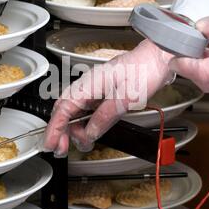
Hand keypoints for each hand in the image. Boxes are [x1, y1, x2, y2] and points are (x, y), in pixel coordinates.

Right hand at [43, 39, 174, 156]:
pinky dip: (84, 123)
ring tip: (81, 144)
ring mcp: (94, 89)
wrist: (157, 58)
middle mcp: (87, 85)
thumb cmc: (143, 70)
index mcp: (89, 84)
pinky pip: (86, 110)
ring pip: (74, 112)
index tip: (51, 144)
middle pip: (64, 111)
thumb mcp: (125, 98)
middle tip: (61, 149)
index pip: (63, 108)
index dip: (55, 128)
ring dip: (73, 129)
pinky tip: (89, 132)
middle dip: (60, 131)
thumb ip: (105, 116)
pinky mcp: (102, 93)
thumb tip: (89, 133)